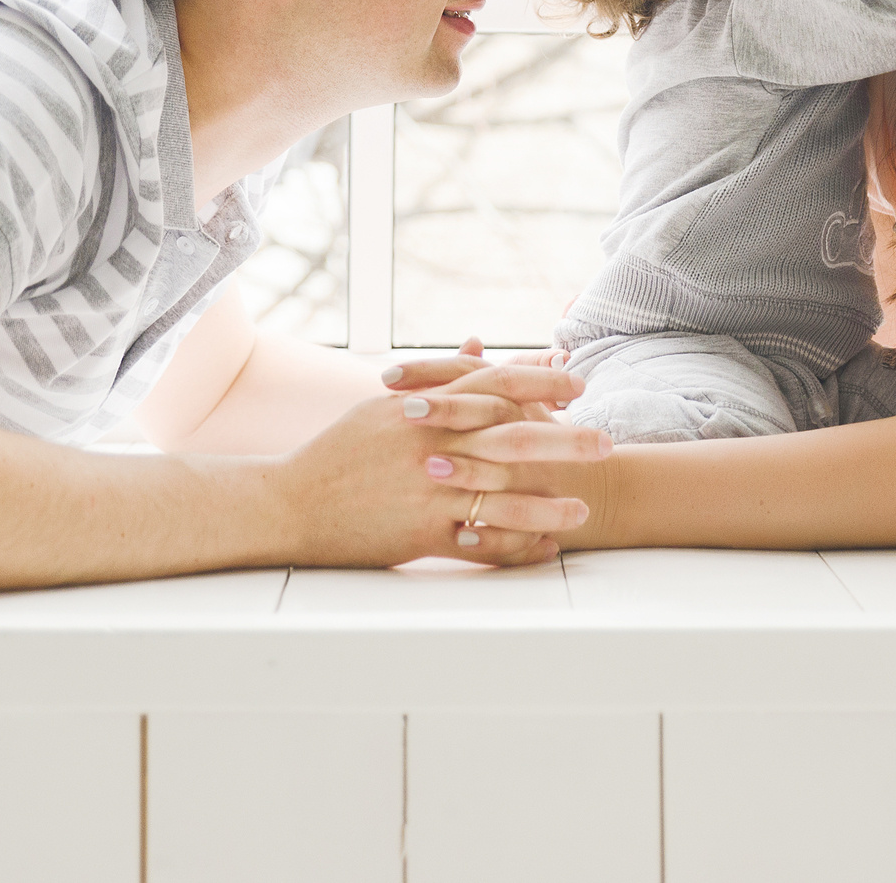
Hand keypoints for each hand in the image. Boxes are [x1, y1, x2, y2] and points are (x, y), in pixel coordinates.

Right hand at [273, 348, 602, 567]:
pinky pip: (477, 542)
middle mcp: (429, 445)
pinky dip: (513, 546)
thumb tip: (478, 346)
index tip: (578, 384)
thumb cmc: (338, 453)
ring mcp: (426, 491)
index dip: (539, 382)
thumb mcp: (383, 407)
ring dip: (548, 503)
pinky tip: (542, 548)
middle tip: (606, 443)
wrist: (289, 502)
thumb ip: (438, 380)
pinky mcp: (418, 533)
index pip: (492, 385)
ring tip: (585, 508)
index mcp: (422, 408)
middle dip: (564, 440)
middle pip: (510, 436)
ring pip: (501, 495)